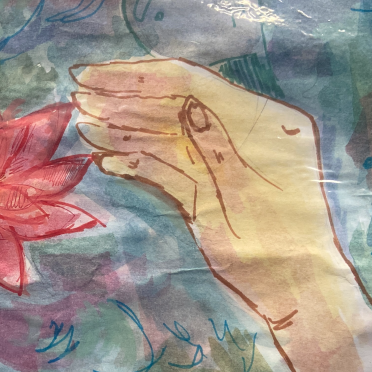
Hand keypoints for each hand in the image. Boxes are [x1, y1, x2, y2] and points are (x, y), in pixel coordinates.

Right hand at [71, 58, 343, 328]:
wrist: (292, 295)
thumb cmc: (276, 246)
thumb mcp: (244, 194)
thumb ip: (214, 144)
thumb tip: (186, 101)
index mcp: (265, 121)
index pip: (194, 85)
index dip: (143, 78)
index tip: (97, 77)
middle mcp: (243, 131)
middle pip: (177, 103)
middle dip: (127, 99)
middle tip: (80, 95)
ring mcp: (223, 158)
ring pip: (168, 134)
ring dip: (126, 129)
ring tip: (85, 126)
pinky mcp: (208, 186)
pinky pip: (170, 165)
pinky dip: (139, 161)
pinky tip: (108, 160)